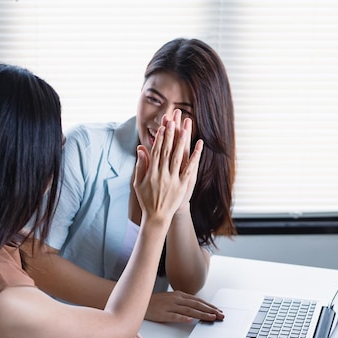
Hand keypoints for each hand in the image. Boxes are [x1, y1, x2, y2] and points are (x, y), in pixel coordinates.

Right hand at [133, 110, 202, 224]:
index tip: (163, 125)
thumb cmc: (146, 199)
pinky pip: (189, 169)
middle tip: (173, 120)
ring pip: (178, 157)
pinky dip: (195, 156)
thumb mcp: (138, 183)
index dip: (160, 137)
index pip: (156, 151)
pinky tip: (199, 145)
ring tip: (186, 127)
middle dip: (170, 134)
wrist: (157, 217)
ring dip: (182, 141)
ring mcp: (173, 180)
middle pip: (167, 150)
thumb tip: (140, 149)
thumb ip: (140, 165)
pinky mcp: (182, 185)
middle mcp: (162, 174)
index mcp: (151, 172)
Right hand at [145, 291, 224, 322]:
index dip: (209, 306)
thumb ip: (183, 301)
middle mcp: (176, 299)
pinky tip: (191, 320)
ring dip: (202, 314)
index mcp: (179, 295)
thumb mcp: (171, 298)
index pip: (198, 300)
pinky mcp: (163, 314)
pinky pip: (175, 316)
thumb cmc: (156, 302)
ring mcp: (170, 306)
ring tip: (211, 318)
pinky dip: (183, 318)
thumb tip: (195, 306)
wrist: (140, 302)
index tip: (218, 311)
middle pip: (196, 305)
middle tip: (220, 315)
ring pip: (189, 310)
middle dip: (210, 310)